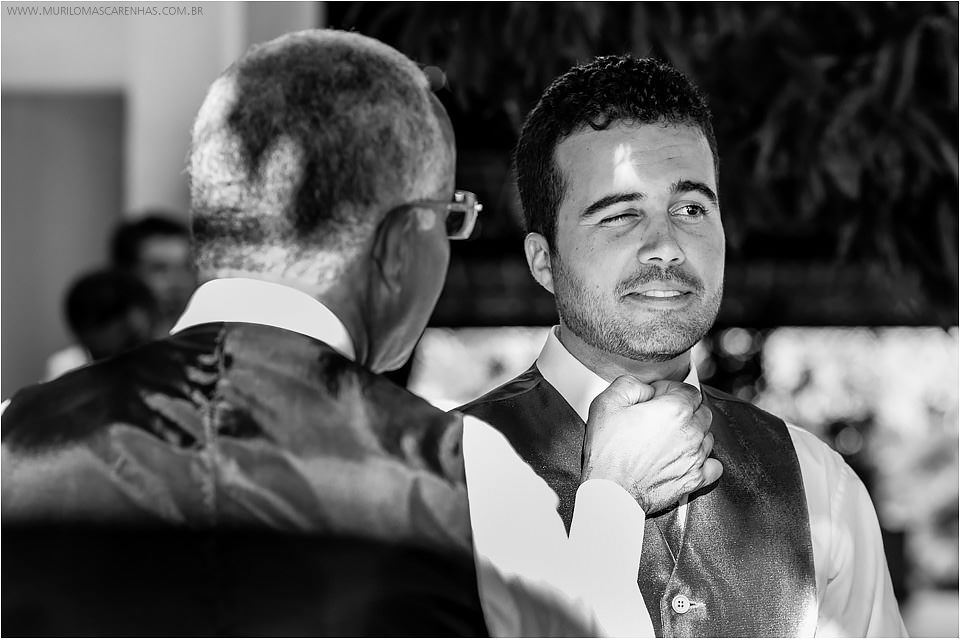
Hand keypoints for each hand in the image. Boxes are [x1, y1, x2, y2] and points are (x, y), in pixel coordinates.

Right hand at [581, 375, 722, 513]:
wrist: (609, 492)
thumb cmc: (607, 452)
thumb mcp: (606, 403)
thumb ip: (631, 384)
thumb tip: (647, 388)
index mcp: (674, 409)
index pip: (688, 390)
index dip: (670, 391)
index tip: (657, 399)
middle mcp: (691, 432)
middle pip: (701, 411)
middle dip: (684, 411)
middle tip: (661, 419)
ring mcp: (696, 457)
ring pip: (707, 436)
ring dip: (693, 435)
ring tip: (669, 440)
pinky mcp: (695, 479)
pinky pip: (714, 465)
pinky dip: (704, 461)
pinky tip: (687, 459)